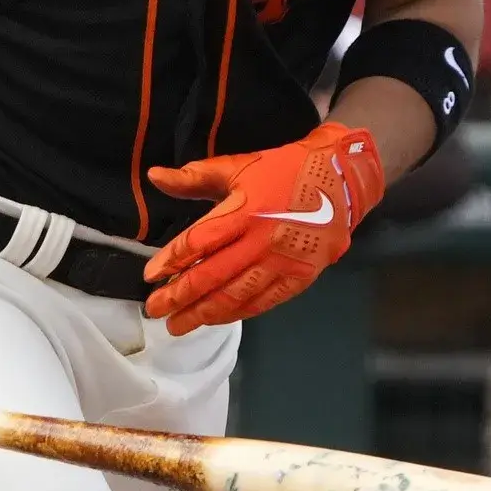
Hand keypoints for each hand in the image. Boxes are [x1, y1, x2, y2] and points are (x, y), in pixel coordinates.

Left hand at [141, 122, 386, 335]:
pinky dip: (236, 313)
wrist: (341, 180)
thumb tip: (154, 176)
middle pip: (213, 276)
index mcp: (245, 211)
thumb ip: (195, 177)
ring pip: (236, 295)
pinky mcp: (300, 277)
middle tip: (154, 310)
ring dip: (204, 313)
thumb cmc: (283, 170)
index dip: (171, 261)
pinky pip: (263, 302)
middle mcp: (262, 241)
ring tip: (177, 324)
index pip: (199, 241)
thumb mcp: (238, 166)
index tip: (149, 277)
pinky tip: (215, 319)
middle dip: (180, 296)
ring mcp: (283, 263)